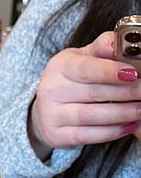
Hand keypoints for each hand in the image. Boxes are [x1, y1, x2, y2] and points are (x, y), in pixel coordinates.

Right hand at [29, 31, 140, 159]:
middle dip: (126, 93)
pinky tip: (128, 126)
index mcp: (60, 66)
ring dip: (122, 114)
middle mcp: (51, 90)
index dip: (110, 72)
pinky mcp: (55, 135)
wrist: (46, 108)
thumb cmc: (72, 79)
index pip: (86, 69)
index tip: (133, 73)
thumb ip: (105, 47)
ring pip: (92, 116)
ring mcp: (50, 115)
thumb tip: (129, 42)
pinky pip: (87, 135)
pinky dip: (111, 131)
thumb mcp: (84, 57)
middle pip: (94, 92)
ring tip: (140, 110)